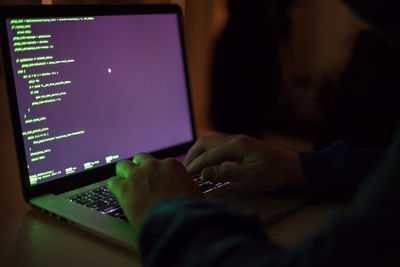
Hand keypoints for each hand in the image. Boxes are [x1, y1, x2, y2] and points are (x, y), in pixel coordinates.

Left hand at [108, 153, 202, 228]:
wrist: (176, 220)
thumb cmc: (188, 208)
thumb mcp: (195, 191)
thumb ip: (186, 185)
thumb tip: (188, 190)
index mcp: (171, 165)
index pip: (160, 162)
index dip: (157, 172)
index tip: (156, 179)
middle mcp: (153, 166)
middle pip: (140, 158)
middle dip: (139, 166)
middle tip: (139, 177)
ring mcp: (137, 176)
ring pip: (123, 165)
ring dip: (124, 173)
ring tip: (124, 182)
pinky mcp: (124, 189)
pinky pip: (113, 182)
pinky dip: (114, 186)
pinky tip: (117, 192)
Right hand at [184, 134, 304, 191]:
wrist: (293, 166)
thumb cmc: (274, 173)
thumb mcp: (251, 177)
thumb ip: (226, 173)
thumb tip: (204, 173)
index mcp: (237, 146)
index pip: (208, 155)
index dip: (196, 165)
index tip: (186, 176)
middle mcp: (234, 139)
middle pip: (205, 142)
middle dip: (193, 155)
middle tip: (185, 170)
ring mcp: (237, 140)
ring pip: (210, 141)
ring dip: (199, 152)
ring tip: (192, 166)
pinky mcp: (240, 145)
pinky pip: (217, 145)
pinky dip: (207, 152)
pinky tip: (207, 162)